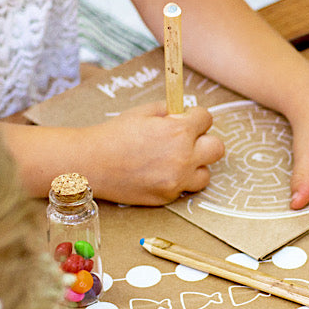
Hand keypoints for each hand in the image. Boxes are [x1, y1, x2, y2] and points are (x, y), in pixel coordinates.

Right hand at [87, 101, 223, 204]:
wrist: (91, 163)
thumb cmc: (114, 134)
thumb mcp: (144, 112)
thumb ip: (169, 111)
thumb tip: (184, 113)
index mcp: (179, 131)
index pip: (207, 119)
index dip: (195, 117)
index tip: (186, 119)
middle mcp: (183, 158)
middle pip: (218, 148)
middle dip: (204, 141)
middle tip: (187, 140)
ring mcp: (176, 181)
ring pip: (206, 174)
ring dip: (195, 166)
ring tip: (176, 160)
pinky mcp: (167, 198)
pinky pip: (184, 188)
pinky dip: (177, 181)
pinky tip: (159, 173)